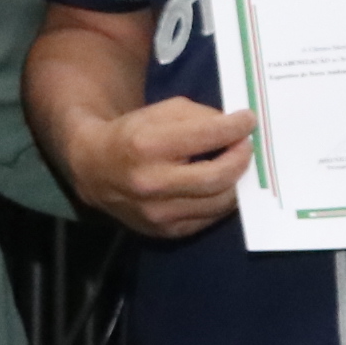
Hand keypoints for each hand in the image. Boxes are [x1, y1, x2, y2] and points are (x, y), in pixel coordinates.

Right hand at [58, 94, 256, 240]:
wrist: (96, 170)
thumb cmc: (134, 134)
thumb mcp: (161, 112)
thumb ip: (200, 116)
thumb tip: (238, 129)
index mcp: (147, 145)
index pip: (205, 136)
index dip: (235, 127)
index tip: (249, 120)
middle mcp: (152, 184)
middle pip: (217, 176)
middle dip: (241, 159)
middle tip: (248, 147)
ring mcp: (159, 214)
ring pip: (219, 202)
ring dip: (237, 182)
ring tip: (237, 165)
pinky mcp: (166, 232)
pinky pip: (209, 218)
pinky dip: (222, 200)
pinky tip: (222, 185)